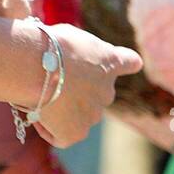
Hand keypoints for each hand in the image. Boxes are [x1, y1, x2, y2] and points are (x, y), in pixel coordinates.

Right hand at [17, 20, 143, 148]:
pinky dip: (50, 128)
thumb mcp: (71, 37)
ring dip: (64, 109)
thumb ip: (79, 52)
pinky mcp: (76, 133)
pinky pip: (63, 135)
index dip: (127, 64)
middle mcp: (107, 90)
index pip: (129, 62)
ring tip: (40, 96)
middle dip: (78, 90)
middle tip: (52, 82)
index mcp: (109, 61)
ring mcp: (93, 114)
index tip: (134, 63)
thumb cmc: (50, 46)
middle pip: (97, 93)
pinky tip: (38, 116)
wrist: (38, 67)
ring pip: (80, 115)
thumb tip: (69, 64)